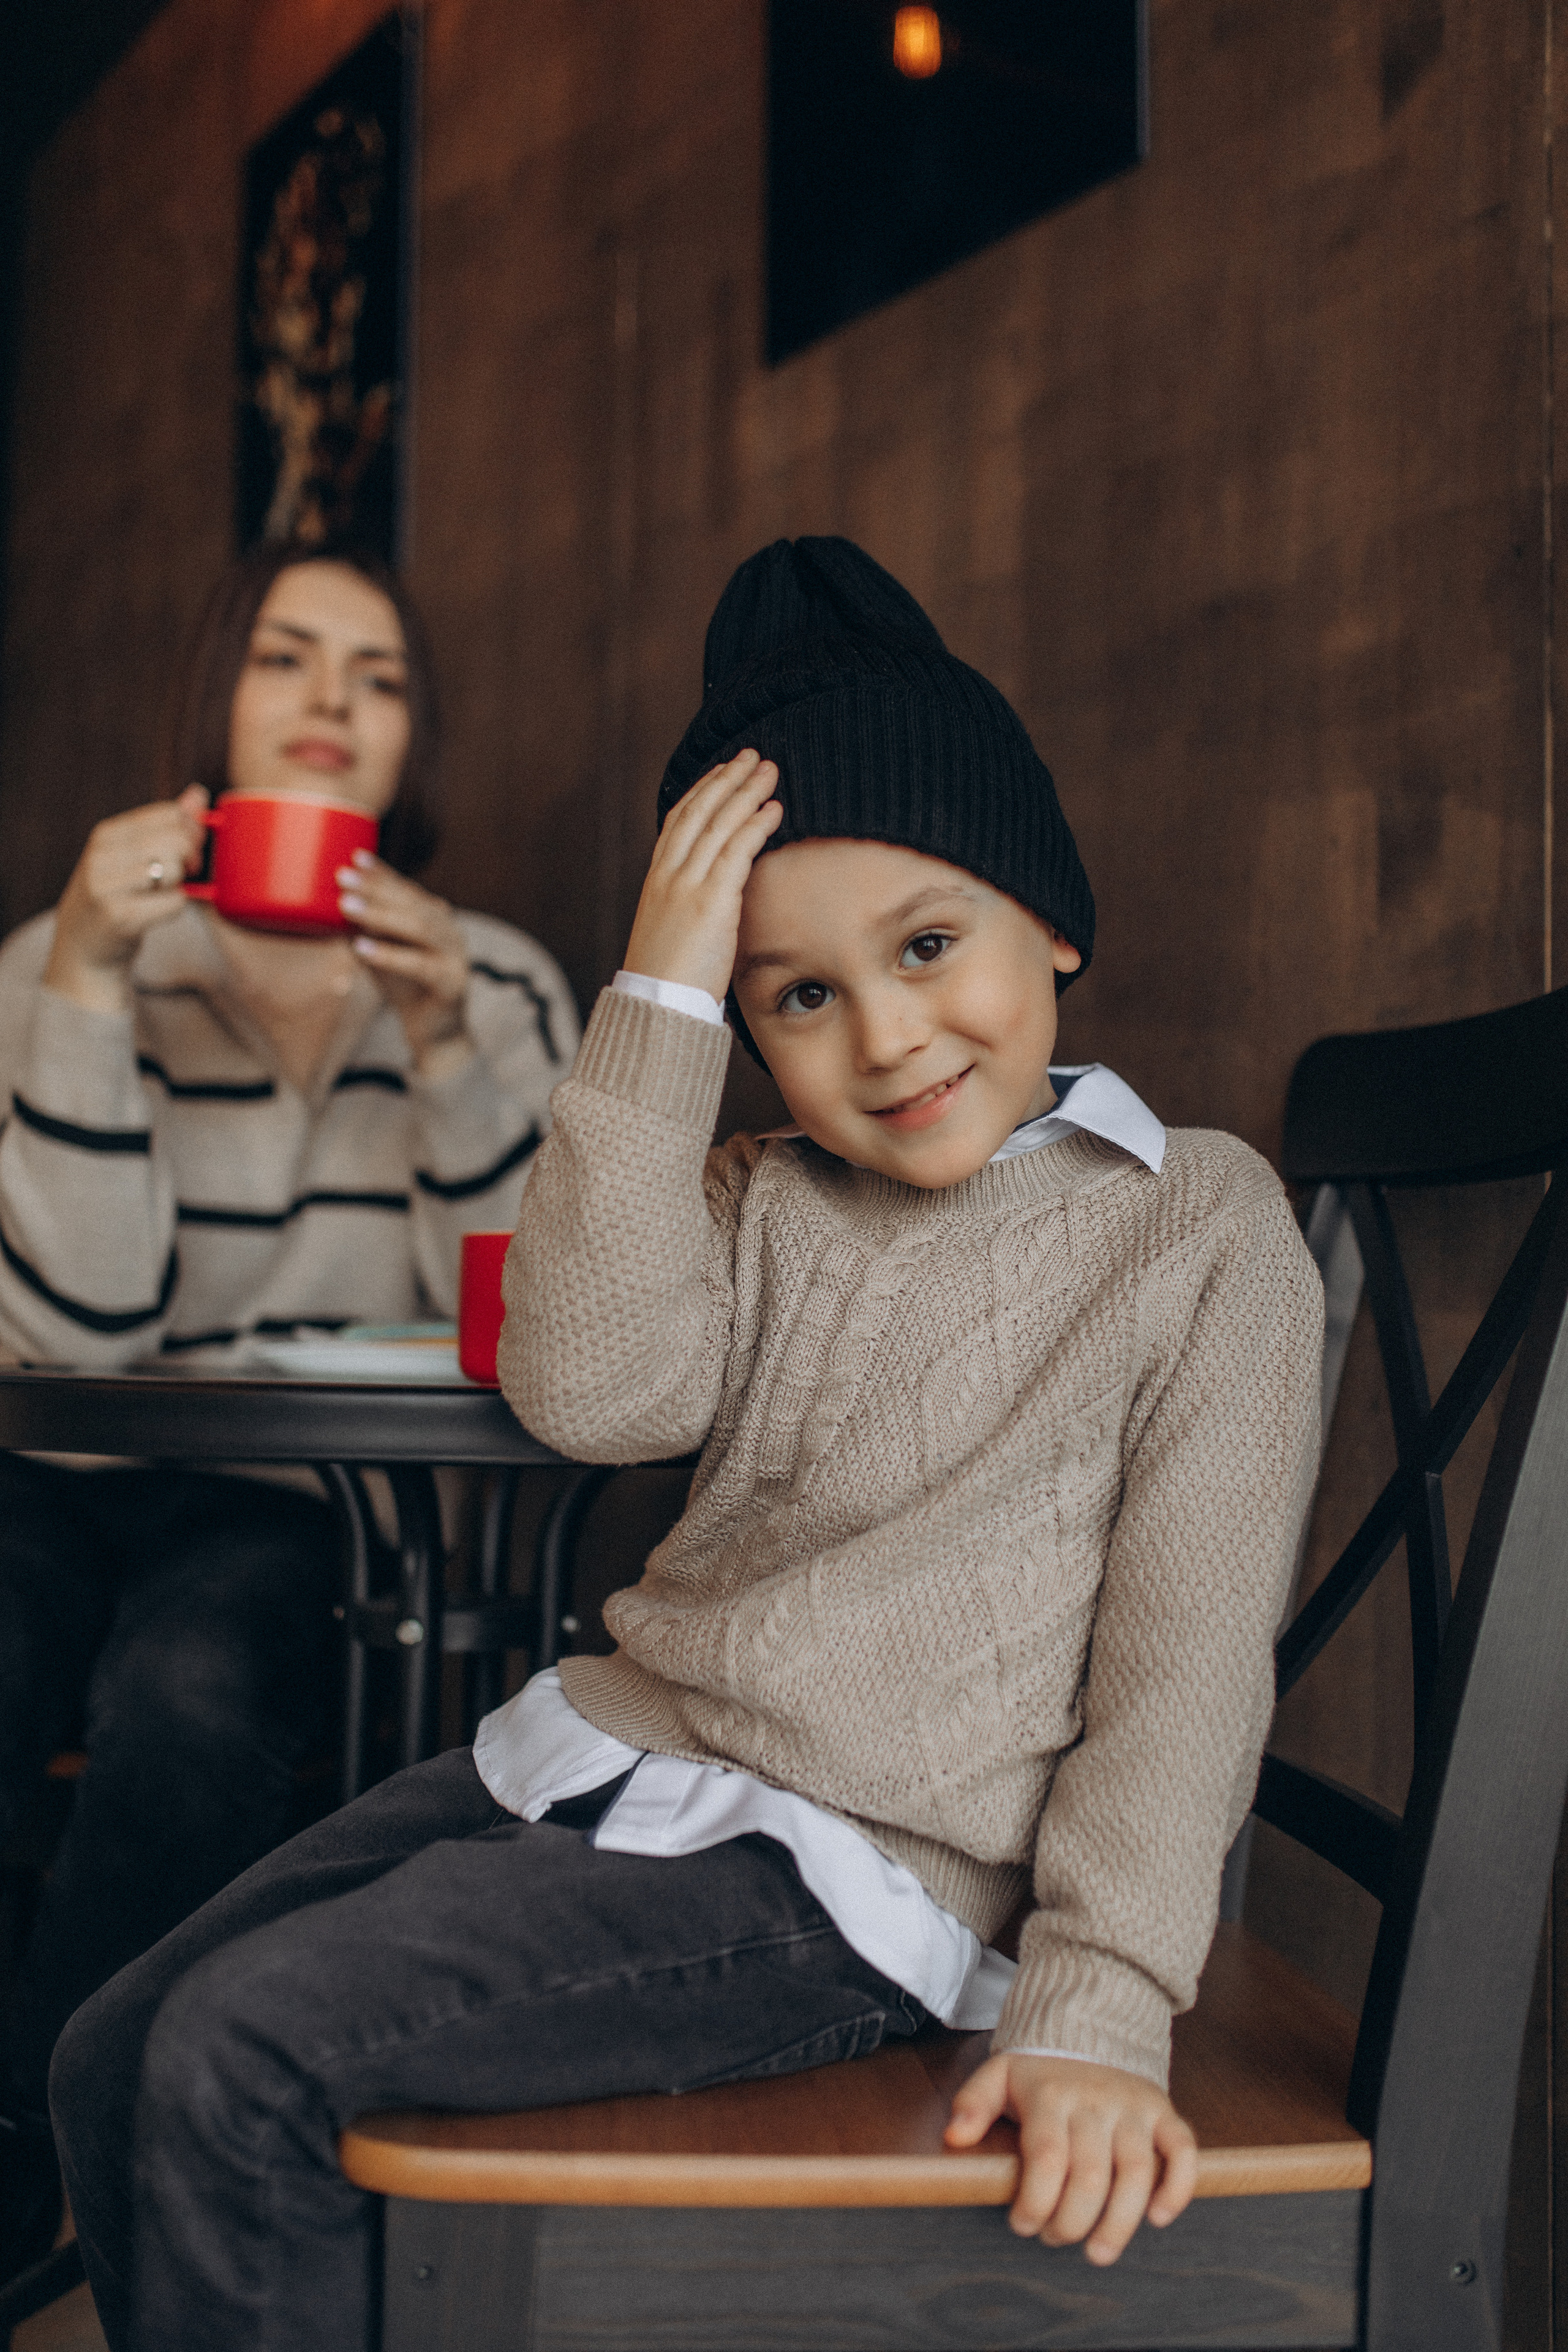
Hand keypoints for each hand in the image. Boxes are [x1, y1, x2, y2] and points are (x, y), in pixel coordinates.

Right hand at [44, 787, 209, 1014]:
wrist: (83, 948)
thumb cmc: (116, 896)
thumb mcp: (132, 854)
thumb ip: (166, 825)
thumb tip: (197, 794)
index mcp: (106, 834)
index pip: (168, 814)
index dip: (189, 831)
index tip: (187, 850)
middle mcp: (102, 856)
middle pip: (175, 841)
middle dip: (189, 858)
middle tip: (183, 874)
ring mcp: (107, 887)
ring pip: (174, 869)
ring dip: (180, 884)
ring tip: (160, 893)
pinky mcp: (120, 917)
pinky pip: (174, 902)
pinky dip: (175, 908)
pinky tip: (155, 913)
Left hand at [337, 852, 474, 1079]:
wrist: (434, 1032)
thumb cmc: (405, 988)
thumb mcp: (381, 954)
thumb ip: (365, 932)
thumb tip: (328, 907)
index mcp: (435, 918)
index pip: (407, 888)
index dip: (382, 873)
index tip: (355, 857)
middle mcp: (449, 930)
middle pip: (412, 902)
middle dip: (376, 888)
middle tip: (342, 876)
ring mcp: (455, 955)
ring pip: (418, 927)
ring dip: (380, 915)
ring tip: (347, 906)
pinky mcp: (452, 983)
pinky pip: (420, 965)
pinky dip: (389, 955)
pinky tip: (361, 948)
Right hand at [622, 751, 781, 1001]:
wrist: (656, 1008)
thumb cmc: (668, 982)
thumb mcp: (672, 933)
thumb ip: (690, 908)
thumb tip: (715, 902)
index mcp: (657, 880)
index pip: (679, 821)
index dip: (703, 791)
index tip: (723, 772)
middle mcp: (668, 875)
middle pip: (698, 811)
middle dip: (726, 778)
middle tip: (751, 755)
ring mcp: (687, 886)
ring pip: (718, 824)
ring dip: (746, 791)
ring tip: (769, 770)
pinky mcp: (710, 902)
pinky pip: (736, 851)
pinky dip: (756, 825)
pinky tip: (774, 809)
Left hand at [945, 2053, 1196, 2262]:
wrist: (1091, 2025)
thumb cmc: (1042, 2069)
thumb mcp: (999, 2074)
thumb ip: (972, 2103)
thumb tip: (955, 2136)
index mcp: (1052, 2096)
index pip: (1047, 2158)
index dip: (1036, 2202)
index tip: (1023, 2225)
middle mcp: (1096, 2102)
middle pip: (1091, 2176)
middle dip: (1071, 2222)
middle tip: (1056, 2239)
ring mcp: (1134, 2107)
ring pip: (1137, 2172)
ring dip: (1120, 2222)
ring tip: (1099, 2252)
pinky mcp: (1164, 2112)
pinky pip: (1183, 2150)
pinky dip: (1177, 2187)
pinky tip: (1158, 2217)